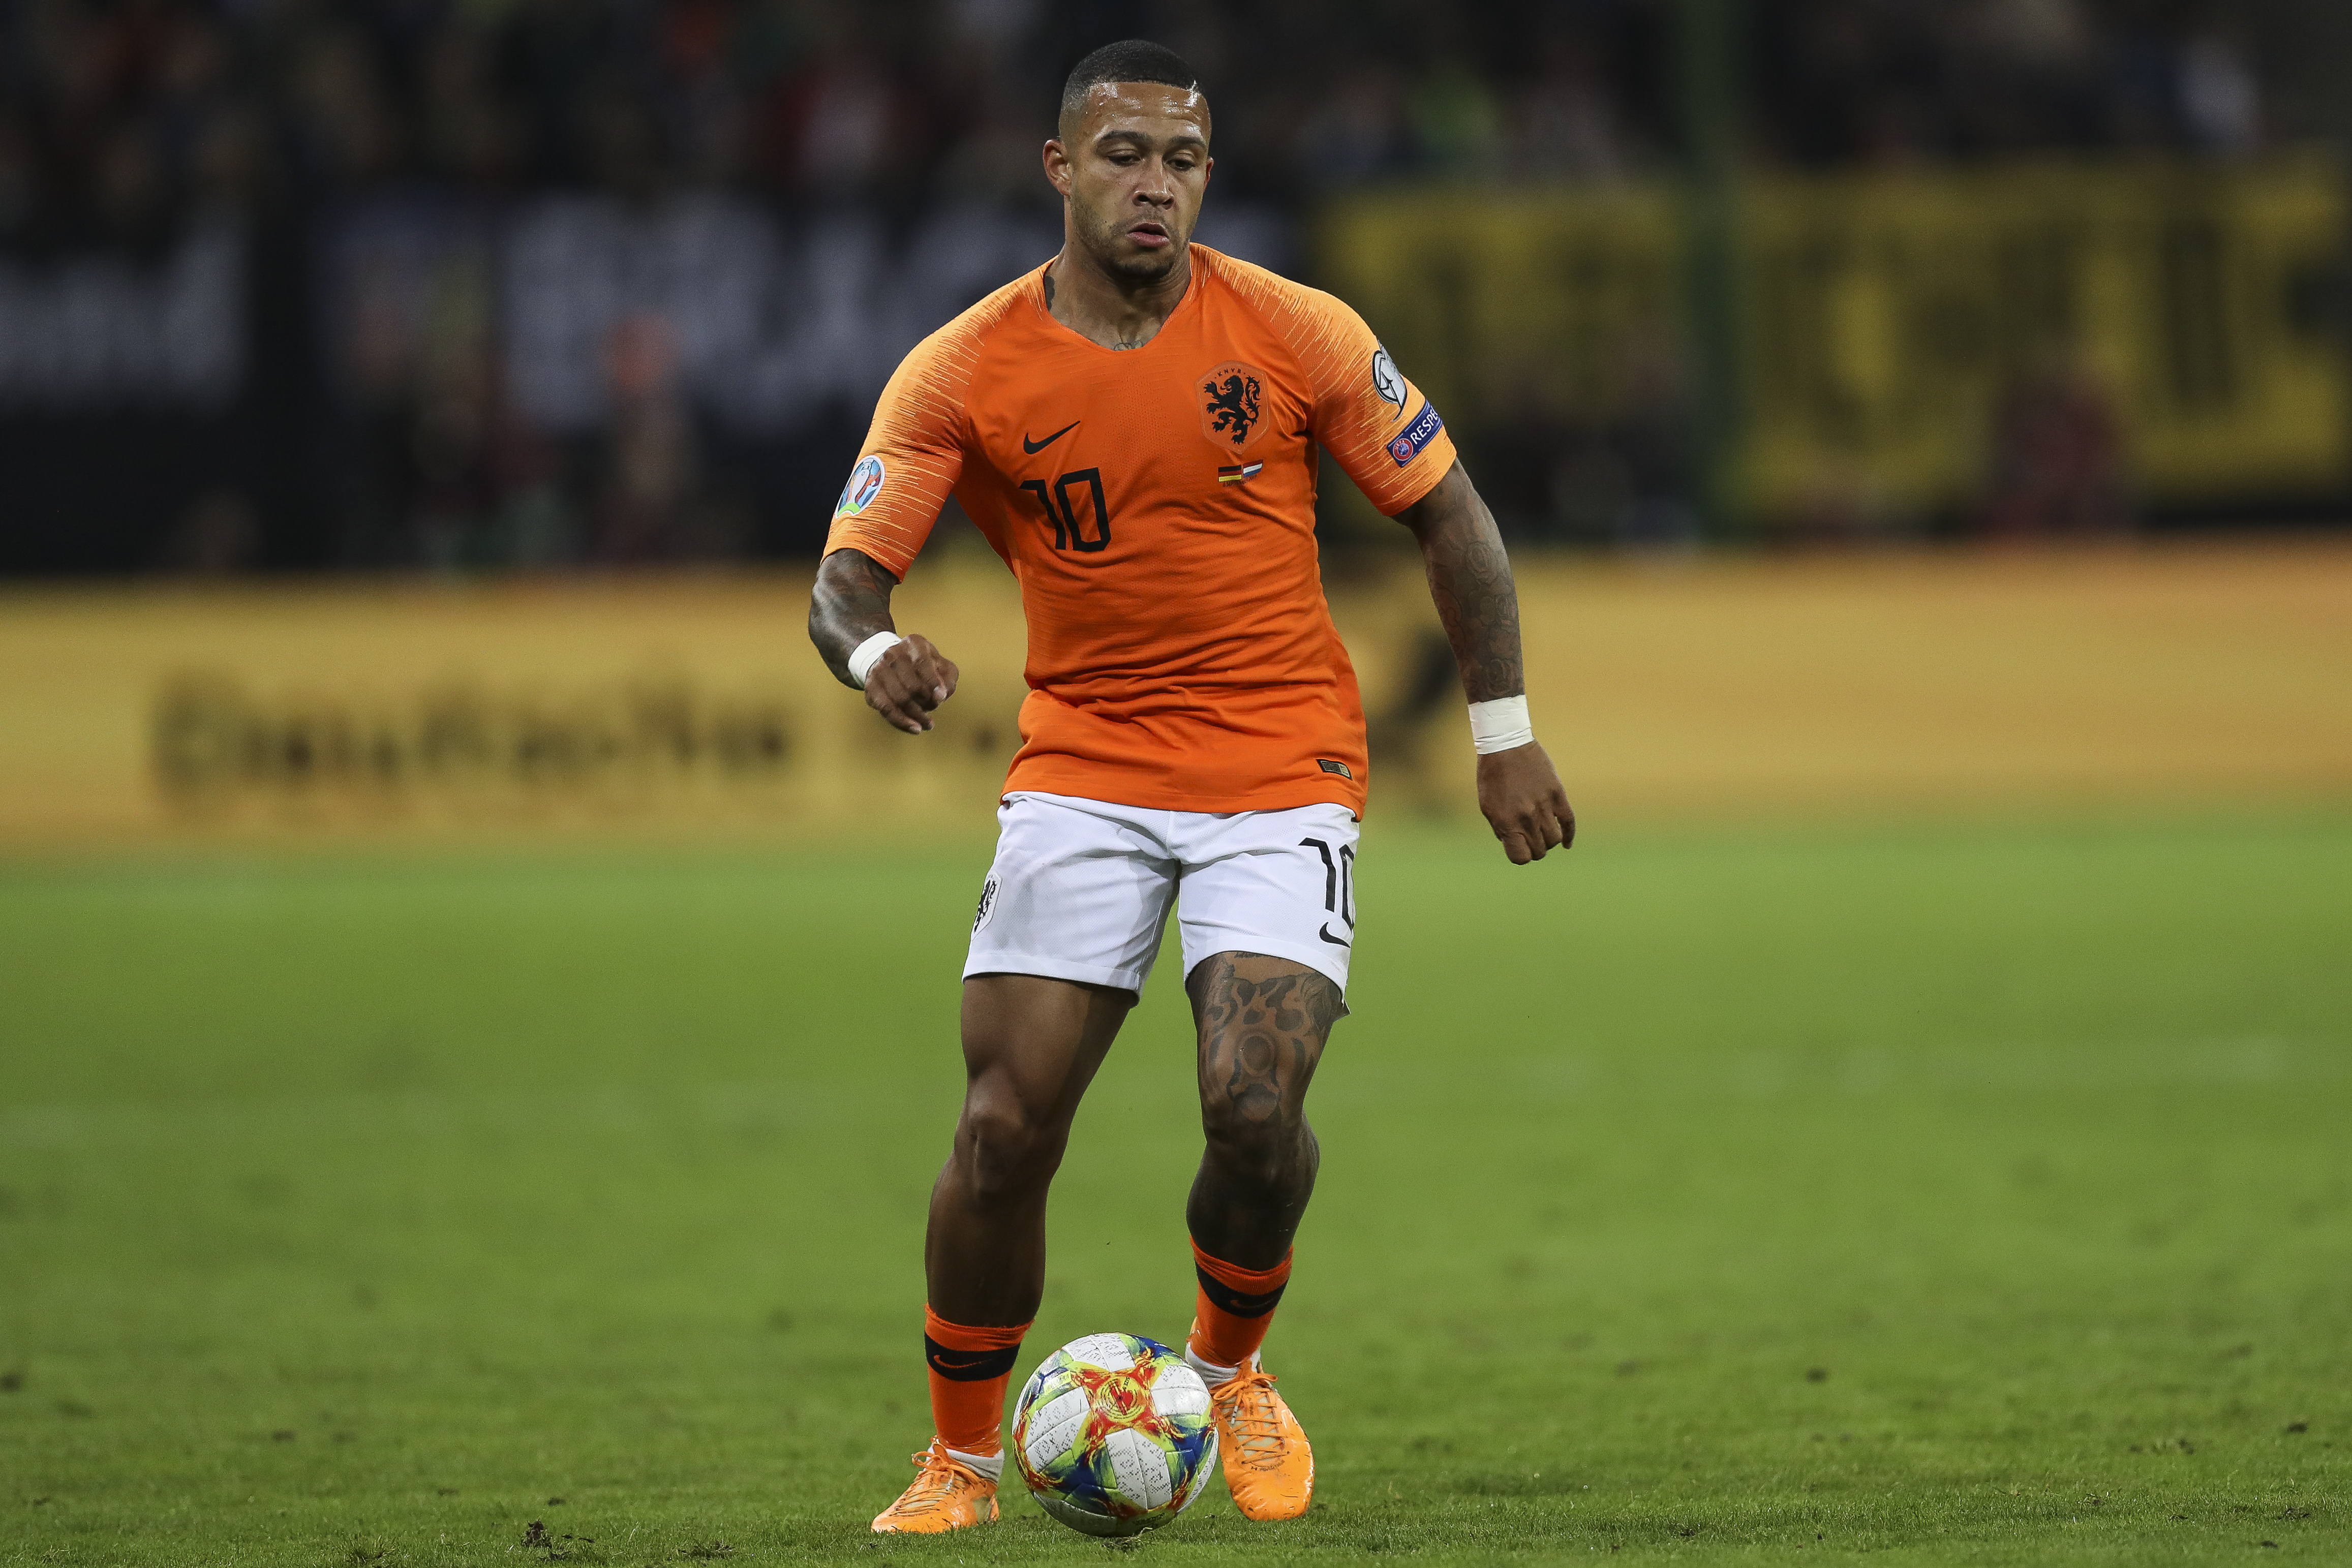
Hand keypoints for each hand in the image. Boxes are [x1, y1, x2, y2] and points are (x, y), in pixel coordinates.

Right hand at [865, 634, 959, 732]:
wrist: (890, 662)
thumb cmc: (921, 665)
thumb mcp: (940, 665)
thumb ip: (948, 677)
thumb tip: (943, 694)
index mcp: (914, 644)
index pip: (922, 663)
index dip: (933, 682)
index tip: (941, 698)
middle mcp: (894, 654)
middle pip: (912, 685)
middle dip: (927, 702)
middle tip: (934, 708)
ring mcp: (880, 670)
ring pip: (899, 699)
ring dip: (917, 715)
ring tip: (928, 723)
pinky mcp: (871, 687)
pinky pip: (886, 709)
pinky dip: (901, 722)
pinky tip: (914, 728)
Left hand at [1477, 742, 1574, 864]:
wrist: (1506, 745)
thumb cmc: (1492, 777)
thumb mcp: (1488, 807)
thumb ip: (1502, 829)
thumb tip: (1516, 845)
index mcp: (1506, 823)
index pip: (1520, 857)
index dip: (1520, 855)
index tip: (1519, 848)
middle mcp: (1526, 818)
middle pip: (1539, 850)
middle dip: (1535, 849)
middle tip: (1531, 840)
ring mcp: (1544, 806)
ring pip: (1554, 839)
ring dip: (1549, 841)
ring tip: (1543, 833)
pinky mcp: (1557, 794)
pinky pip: (1569, 822)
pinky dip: (1569, 836)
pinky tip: (1566, 843)